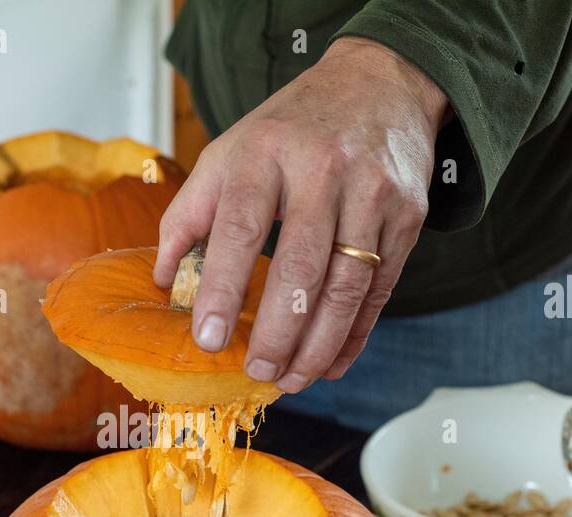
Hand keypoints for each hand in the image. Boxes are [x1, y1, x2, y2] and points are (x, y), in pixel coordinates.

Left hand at [153, 37, 447, 390]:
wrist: (381, 83)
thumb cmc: (289, 129)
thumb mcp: (229, 151)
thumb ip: (190, 214)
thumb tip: (165, 281)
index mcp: (265, 153)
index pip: (239, 228)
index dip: (222, 288)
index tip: (207, 339)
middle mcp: (322, 171)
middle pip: (301, 267)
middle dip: (278, 331)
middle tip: (257, 371)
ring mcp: (371, 194)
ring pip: (346, 286)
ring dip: (318, 344)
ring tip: (292, 378)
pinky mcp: (407, 216)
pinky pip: (380, 289)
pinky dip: (355, 334)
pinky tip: (332, 362)